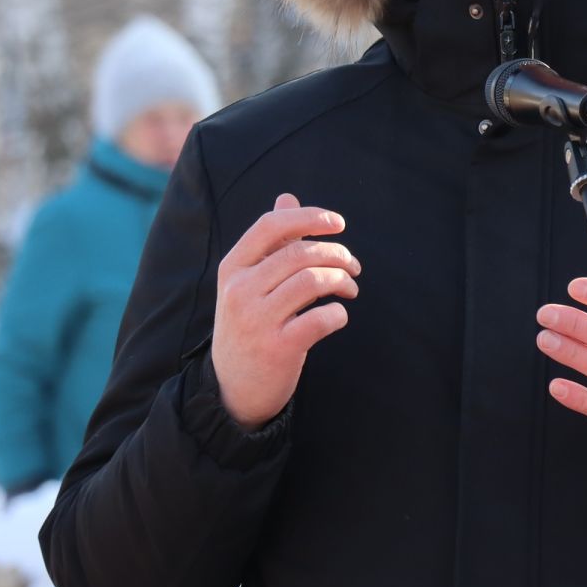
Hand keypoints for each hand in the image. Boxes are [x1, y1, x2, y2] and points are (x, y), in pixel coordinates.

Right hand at [210, 192, 359, 429]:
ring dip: (342, 281)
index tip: (338, 224)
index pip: (271, 226)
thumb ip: (270, 242)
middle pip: (300, 253)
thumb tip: (287, 197)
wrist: (233, 388)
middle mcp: (239, 290)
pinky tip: (338, 316)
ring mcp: (256, 320)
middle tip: (354, 267)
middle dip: (338, 254)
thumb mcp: (247, 282)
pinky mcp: (277, 348)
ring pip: (313, 281)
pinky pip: (320, 319)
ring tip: (351, 289)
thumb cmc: (248, 325)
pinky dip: (338, 313)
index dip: (309, 217)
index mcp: (232, 267)